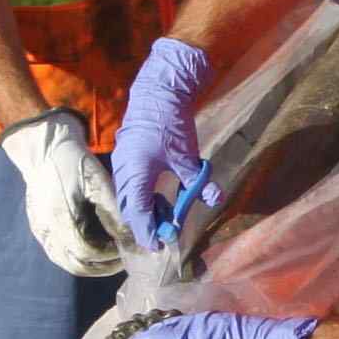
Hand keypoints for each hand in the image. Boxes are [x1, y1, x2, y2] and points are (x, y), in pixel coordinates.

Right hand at [0, 108, 125, 276]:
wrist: (44, 149)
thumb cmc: (74, 162)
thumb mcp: (99, 183)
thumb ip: (114, 212)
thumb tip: (132, 237)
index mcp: (62, 218)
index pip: (88, 252)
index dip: (110, 255)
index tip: (126, 248)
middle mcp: (47, 230)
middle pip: (76, 264)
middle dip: (102, 266)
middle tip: (121, 257)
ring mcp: (40, 231)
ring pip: (65, 262)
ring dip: (90, 264)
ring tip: (109, 255)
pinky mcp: (38, 228)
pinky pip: (57, 252)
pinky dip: (76, 256)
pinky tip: (92, 247)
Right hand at [110, 38, 219, 246]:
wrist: (158, 91)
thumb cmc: (170, 123)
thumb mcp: (186, 156)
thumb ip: (197, 182)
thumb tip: (215, 200)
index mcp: (136, 175)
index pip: (139, 214)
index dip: (149, 232)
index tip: (160, 247)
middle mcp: (125, 172)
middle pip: (132, 209)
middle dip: (147, 224)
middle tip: (166, 235)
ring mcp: (124, 164)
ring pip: (132, 197)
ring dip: (148, 210)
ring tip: (168, 218)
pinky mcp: (128, 157)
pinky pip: (134, 185)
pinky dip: (147, 195)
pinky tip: (164, 198)